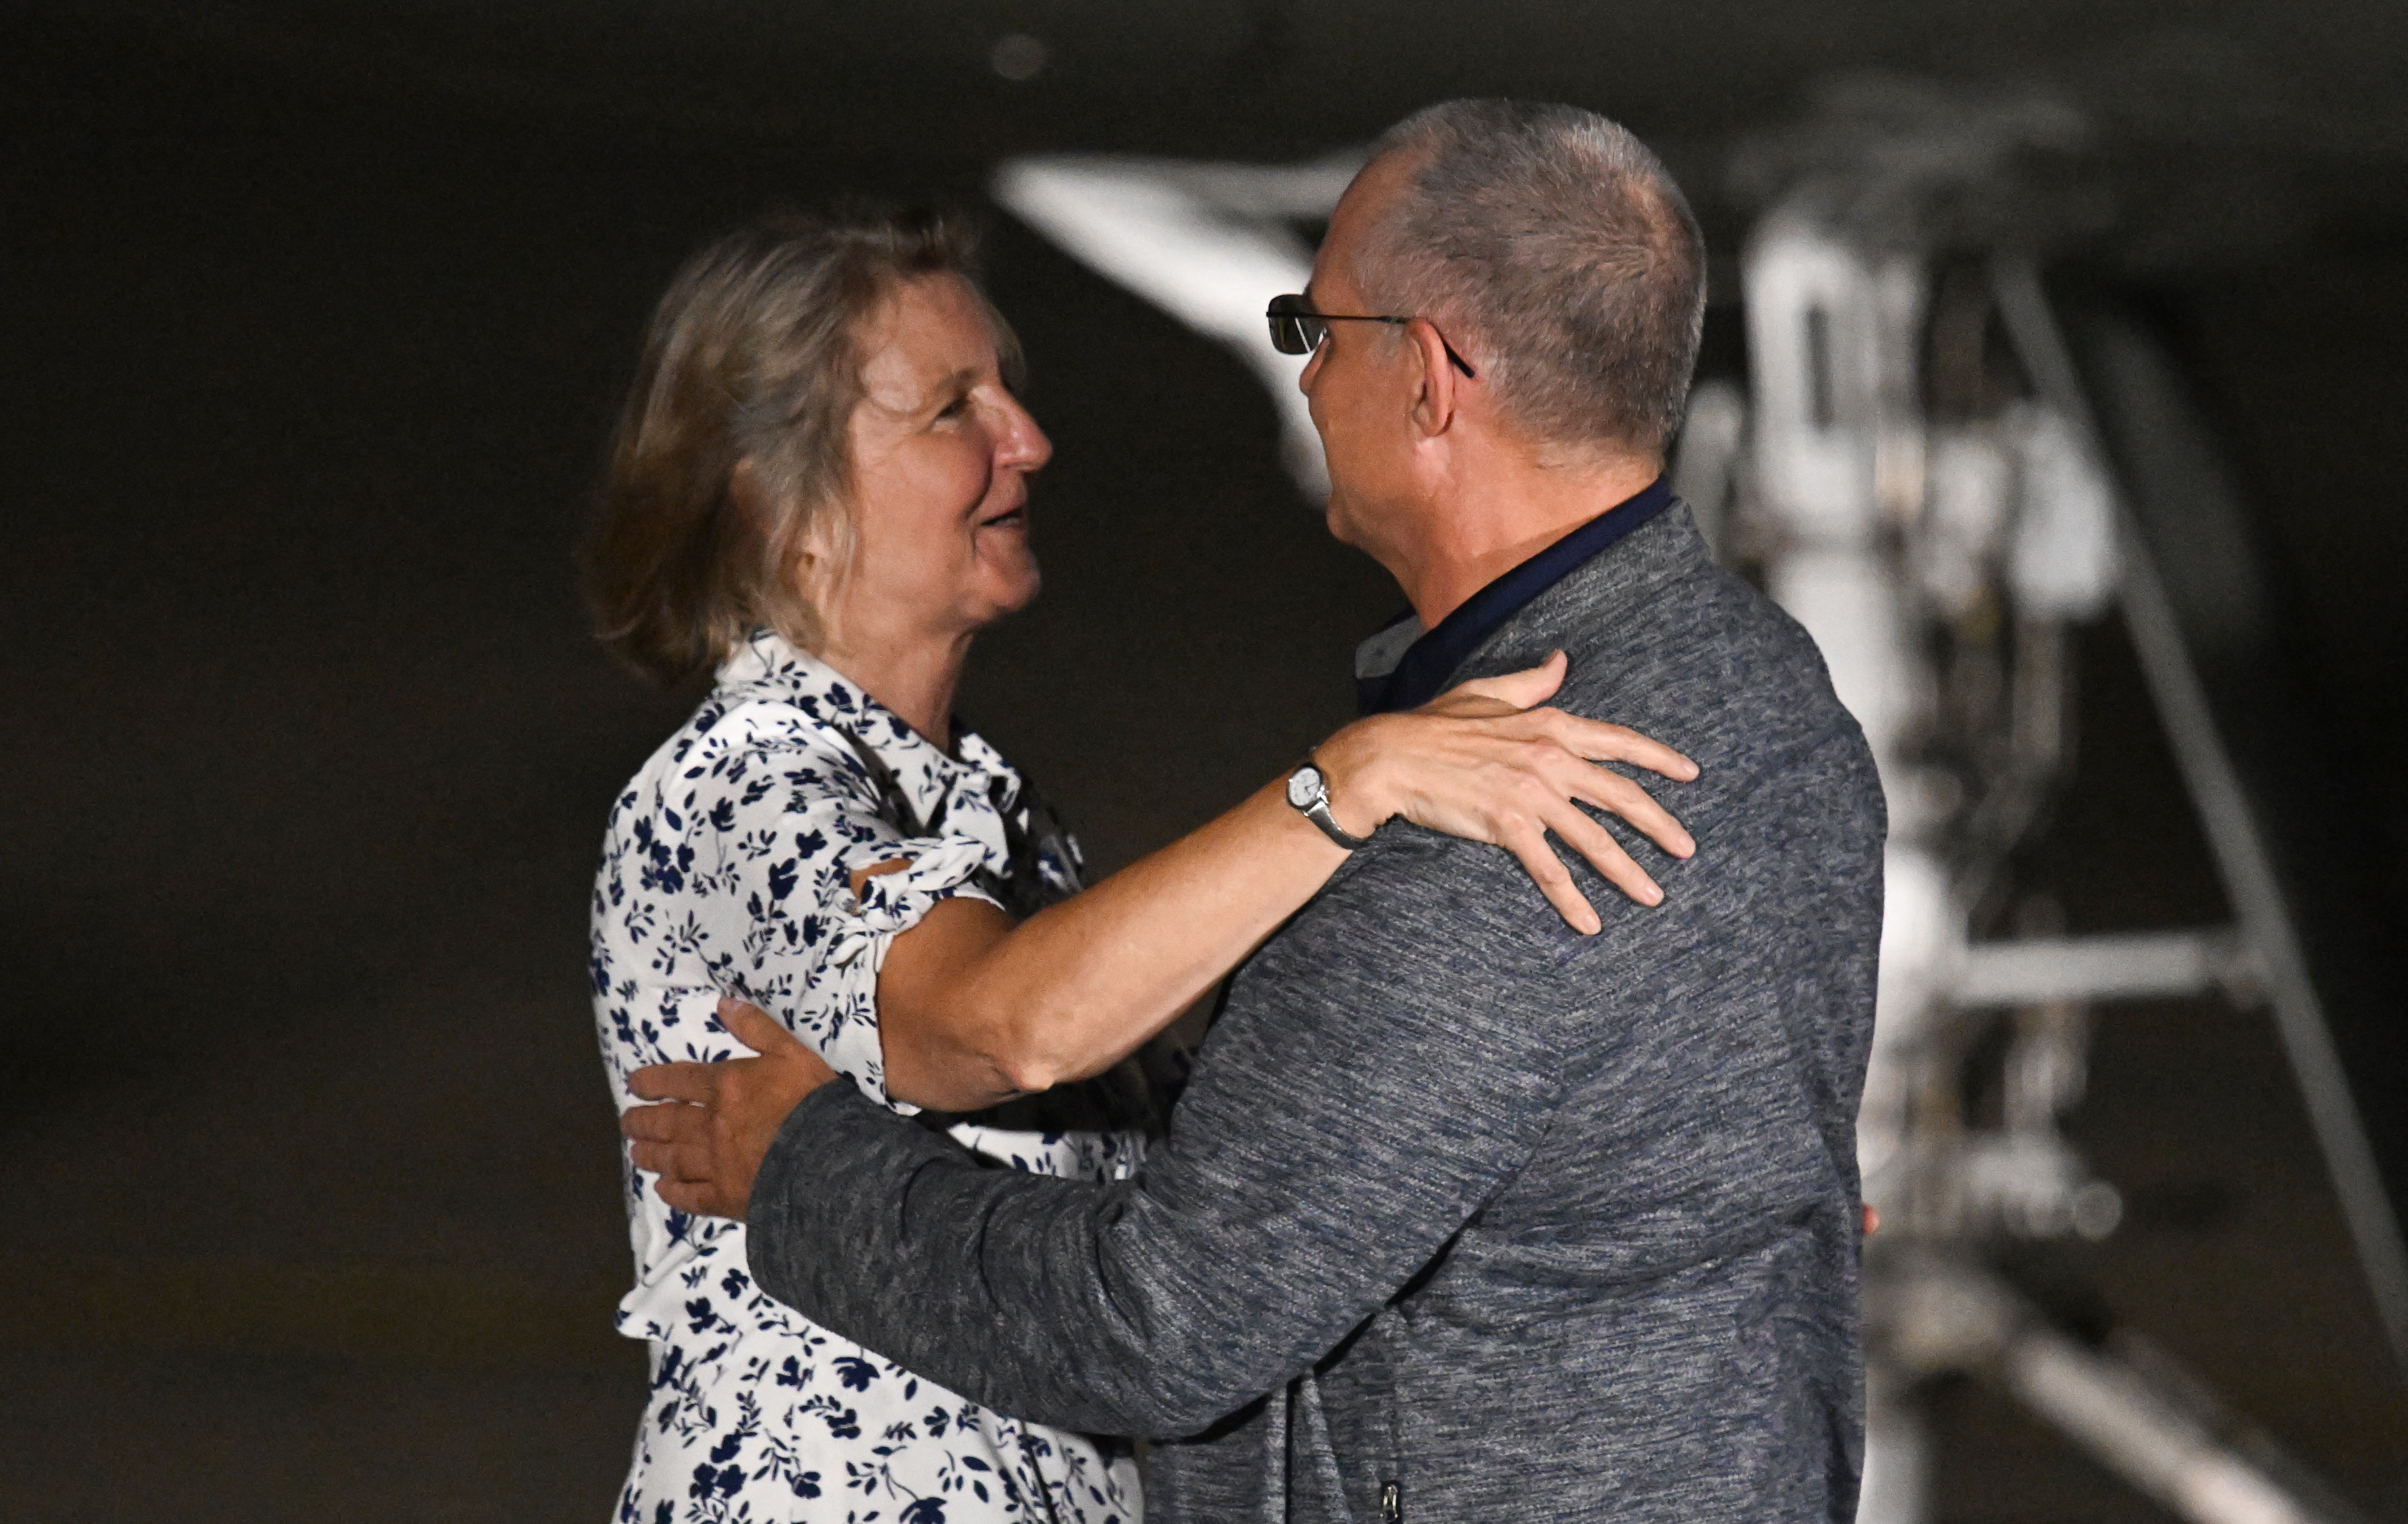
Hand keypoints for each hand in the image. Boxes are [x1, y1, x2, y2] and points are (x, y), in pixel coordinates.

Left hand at [620, 995, 838, 1218]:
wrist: (828, 1158)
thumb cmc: (812, 1102)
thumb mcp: (792, 1052)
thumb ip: (757, 1027)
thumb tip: (723, 1003)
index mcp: (725, 1087)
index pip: (679, 1080)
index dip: (653, 1081)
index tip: (634, 1084)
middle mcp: (710, 1125)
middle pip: (666, 1122)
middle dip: (642, 1121)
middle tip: (627, 1122)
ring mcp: (715, 1164)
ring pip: (672, 1159)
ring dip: (650, 1154)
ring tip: (636, 1152)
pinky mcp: (725, 1197)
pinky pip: (690, 1197)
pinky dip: (673, 1193)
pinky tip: (662, 1189)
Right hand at [1316, 650, 1698, 932]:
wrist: (1391, 755)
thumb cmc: (1433, 724)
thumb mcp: (1486, 693)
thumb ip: (1531, 683)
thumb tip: (1561, 662)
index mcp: (1550, 724)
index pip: (1618, 741)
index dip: (1658, 758)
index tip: (1690, 774)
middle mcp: (1550, 758)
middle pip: (1620, 796)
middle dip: (1660, 825)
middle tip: (1687, 850)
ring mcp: (1532, 793)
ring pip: (1594, 839)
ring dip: (1627, 872)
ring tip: (1653, 896)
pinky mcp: (1508, 825)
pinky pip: (1549, 869)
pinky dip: (1572, 899)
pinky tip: (1589, 923)